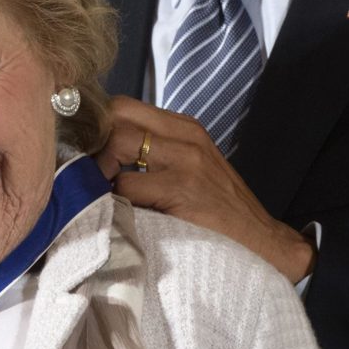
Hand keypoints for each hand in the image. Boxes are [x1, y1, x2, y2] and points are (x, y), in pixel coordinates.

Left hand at [95, 96, 315, 284]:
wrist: (264, 244)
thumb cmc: (218, 210)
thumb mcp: (188, 167)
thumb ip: (152, 152)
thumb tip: (97, 153)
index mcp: (183, 127)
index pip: (123, 105)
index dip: (96, 126)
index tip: (84, 152)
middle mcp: (185, 136)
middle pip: (116, 115)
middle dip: (93, 142)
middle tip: (87, 174)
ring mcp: (186, 160)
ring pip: (117, 143)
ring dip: (99, 170)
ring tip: (101, 194)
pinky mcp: (183, 189)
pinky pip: (127, 185)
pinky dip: (114, 199)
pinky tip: (120, 213)